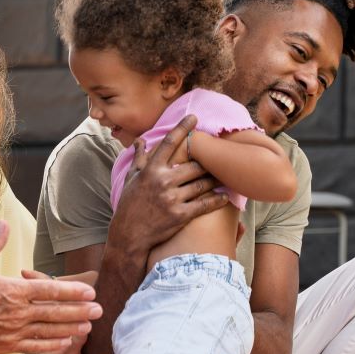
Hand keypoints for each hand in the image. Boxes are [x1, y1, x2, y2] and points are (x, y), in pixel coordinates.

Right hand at [0, 222, 101, 353]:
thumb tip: (4, 223)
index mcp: (12, 291)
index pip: (49, 290)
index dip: (72, 291)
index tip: (90, 291)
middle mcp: (17, 313)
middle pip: (55, 312)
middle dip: (80, 311)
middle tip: (100, 310)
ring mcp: (13, 332)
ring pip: (49, 331)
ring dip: (71, 328)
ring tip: (89, 326)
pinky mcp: (6, 346)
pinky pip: (35, 346)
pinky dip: (53, 344)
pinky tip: (66, 341)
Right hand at [111, 115, 227, 257]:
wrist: (129, 235)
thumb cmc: (129, 205)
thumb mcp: (130, 179)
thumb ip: (138, 159)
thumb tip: (140, 141)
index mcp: (151, 170)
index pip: (169, 143)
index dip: (182, 128)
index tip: (194, 117)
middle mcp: (163, 181)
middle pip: (194, 165)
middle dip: (208, 161)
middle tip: (220, 156)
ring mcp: (172, 199)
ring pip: (202, 183)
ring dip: (216, 179)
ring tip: (225, 176)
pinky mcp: (180, 215)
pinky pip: (204, 204)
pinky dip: (217, 200)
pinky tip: (225, 197)